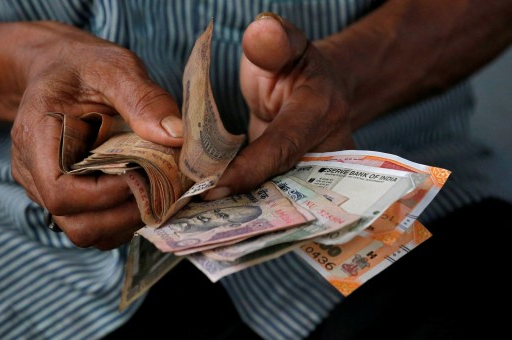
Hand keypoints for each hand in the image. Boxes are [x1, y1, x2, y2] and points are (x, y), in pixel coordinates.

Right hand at [10, 22, 182, 248]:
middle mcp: (32, 171)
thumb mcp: (114, 67)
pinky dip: (121, 219)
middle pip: (75, 223)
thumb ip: (143, 98)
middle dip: (123, 215)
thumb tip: (175, 137)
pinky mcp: (65, 197)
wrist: (59, 70)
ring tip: (155, 193)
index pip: (61, 192)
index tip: (142, 174)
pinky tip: (143, 194)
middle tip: (160, 190)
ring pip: (85, 231)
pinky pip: (92, 224)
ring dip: (125, 222)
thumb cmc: (82, 66)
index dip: (106, 195)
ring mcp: (45, 188)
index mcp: (36, 137)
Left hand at [205, 12, 353, 199]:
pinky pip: (271, 200)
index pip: (282, 147)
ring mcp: (312, 172)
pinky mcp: (294, 183)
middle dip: (243, 204)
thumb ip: (273, 41)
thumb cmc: (290, 61)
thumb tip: (262, 28)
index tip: (212, 187)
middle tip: (197, 214)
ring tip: (198, 222)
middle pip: (283, 185)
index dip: (249, 169)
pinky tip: (209, 217)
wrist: (313, 84)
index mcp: (321, 111)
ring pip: (278, 200)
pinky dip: (243, 208)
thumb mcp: (282, 45)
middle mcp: (324, 149)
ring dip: (240, 212)